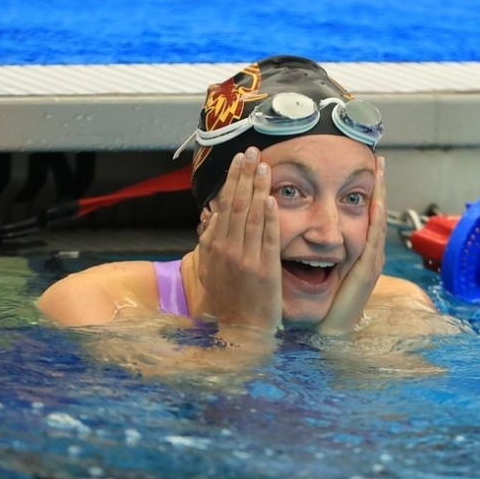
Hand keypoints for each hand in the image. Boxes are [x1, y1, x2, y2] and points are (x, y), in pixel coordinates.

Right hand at [195, 147, 282, 331]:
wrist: (241, 327)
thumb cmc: (228, 297)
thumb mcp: (209, 268)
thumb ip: (209, 240)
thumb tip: (210, 214)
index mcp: (213, 246)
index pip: (223, 205)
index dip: (232, 180)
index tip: (239, 160)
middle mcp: (226, 249)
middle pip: (235, 204)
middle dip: (243, 175)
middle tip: (251, 151)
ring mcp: (245, 259)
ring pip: (251, 216)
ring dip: (257, 189)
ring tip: (263, 166)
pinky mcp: (264, 269)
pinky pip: (266, 238)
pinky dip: (268, 218)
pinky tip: (270, 199)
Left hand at [318, 155, 386, 334]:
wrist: (331, 331)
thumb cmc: (322, 305)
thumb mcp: (319, 271)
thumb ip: (314, 251)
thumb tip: (301, 231)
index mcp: (357, 254)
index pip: (364, 217)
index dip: (365, 194)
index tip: (365, 170)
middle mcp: (368, 255)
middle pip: (376, 214)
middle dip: (378, 187)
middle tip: (378, 162)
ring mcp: (370, 262)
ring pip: (378, 221)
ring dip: (381, 196)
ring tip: (380, 174)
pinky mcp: (367, 271)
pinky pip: (373, 239)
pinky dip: (376, 218)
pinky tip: (375, 202)